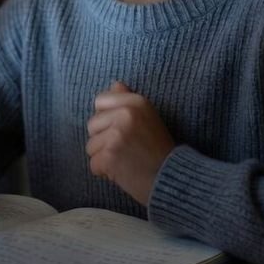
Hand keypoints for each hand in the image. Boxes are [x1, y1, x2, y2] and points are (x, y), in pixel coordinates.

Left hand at [86, 81, 175, 206]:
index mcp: (136, 102)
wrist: (172, 178)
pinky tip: (122, 172)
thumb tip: (114, 84)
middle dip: (103, 139)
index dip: (106, 117)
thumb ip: (128, 100)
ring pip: (91, 146)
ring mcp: (116, 135)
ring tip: (124, 161)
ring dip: (103, 157)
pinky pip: (94, 164)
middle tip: (125, 149)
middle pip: (92, 124)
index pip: (100, 101)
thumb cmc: (158, 149)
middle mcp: (125, 114)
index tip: (121, 130)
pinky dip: (105, 172)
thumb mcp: (148, 117)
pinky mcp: (109, 156)